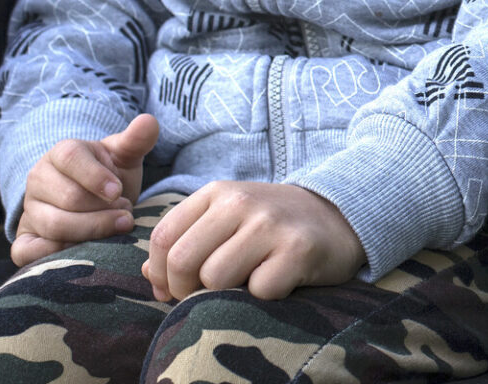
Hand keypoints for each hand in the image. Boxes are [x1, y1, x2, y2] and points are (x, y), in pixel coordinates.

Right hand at [12, 113, 158, 265]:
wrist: (90, 203)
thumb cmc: (109, 178)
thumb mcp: (123, 157)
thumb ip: (136, 140)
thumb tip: (149, 121)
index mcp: (61, 154)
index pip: (72, 159)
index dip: (97, 177)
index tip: (119, 192)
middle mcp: (38, 180)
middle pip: (68, 199)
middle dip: (103, 211)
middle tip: (126, 214)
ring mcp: (30, 210)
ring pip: (55, 226)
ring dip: (92, 232)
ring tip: (116, 227)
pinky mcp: (25, 238)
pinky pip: (27, 251)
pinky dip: (54, 253)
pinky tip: (84, 250)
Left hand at [142, 181, 365, 301]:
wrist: (339, 216)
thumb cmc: (273, 226)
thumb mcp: (227, 220)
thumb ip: (186, 241)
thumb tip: (148, 274)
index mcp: (217, 193)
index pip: (164, 238)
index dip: (161, 274)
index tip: (175, 288)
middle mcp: (241, 202)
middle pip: (184, 262)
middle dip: (186, 290)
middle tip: (205, 294)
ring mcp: (270, 224)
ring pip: (216, 279)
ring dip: (226, 293)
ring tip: (245, 283)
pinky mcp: (298, 249)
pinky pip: (259, 290)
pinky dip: (263, 295)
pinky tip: (277, 281)